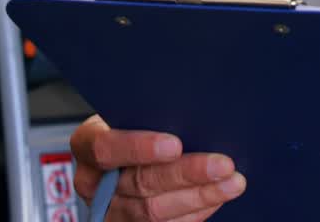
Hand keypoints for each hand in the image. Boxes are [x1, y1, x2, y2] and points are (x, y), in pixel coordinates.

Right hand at [71, 115, 245, 221]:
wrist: (125, 152)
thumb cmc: (134, 122)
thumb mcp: (133, 108)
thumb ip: (151, 111)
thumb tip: (194, 108)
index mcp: (87, 144)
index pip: (106, 148)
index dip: (140, 147)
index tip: (175, 144)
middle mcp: (93, 183)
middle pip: (139, 182)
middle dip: (186, 173)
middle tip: (222, 164)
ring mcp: (111, 210)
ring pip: (153, 211)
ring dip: (199, 195)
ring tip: (232, 182)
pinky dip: (196, 212)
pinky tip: (216, 197)